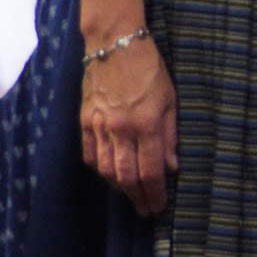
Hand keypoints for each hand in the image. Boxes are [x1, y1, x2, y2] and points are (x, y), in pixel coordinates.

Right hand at [80, 36, 176, 215]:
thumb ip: (170, 135)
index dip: (155, 192)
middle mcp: (120, 130)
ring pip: (106, 169)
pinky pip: (90, 154)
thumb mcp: (171, 100)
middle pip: (126, 176)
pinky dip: (100, 170)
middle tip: (146, 210)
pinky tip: (109, 176)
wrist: (114, 46)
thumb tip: (172, 166)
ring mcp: (99, 126)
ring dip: (119, 188)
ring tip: (131, 197)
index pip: (151, 170)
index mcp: (146, 125)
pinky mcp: (84, 121)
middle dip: (137, 197)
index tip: (159, 206)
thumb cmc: (150, 70)